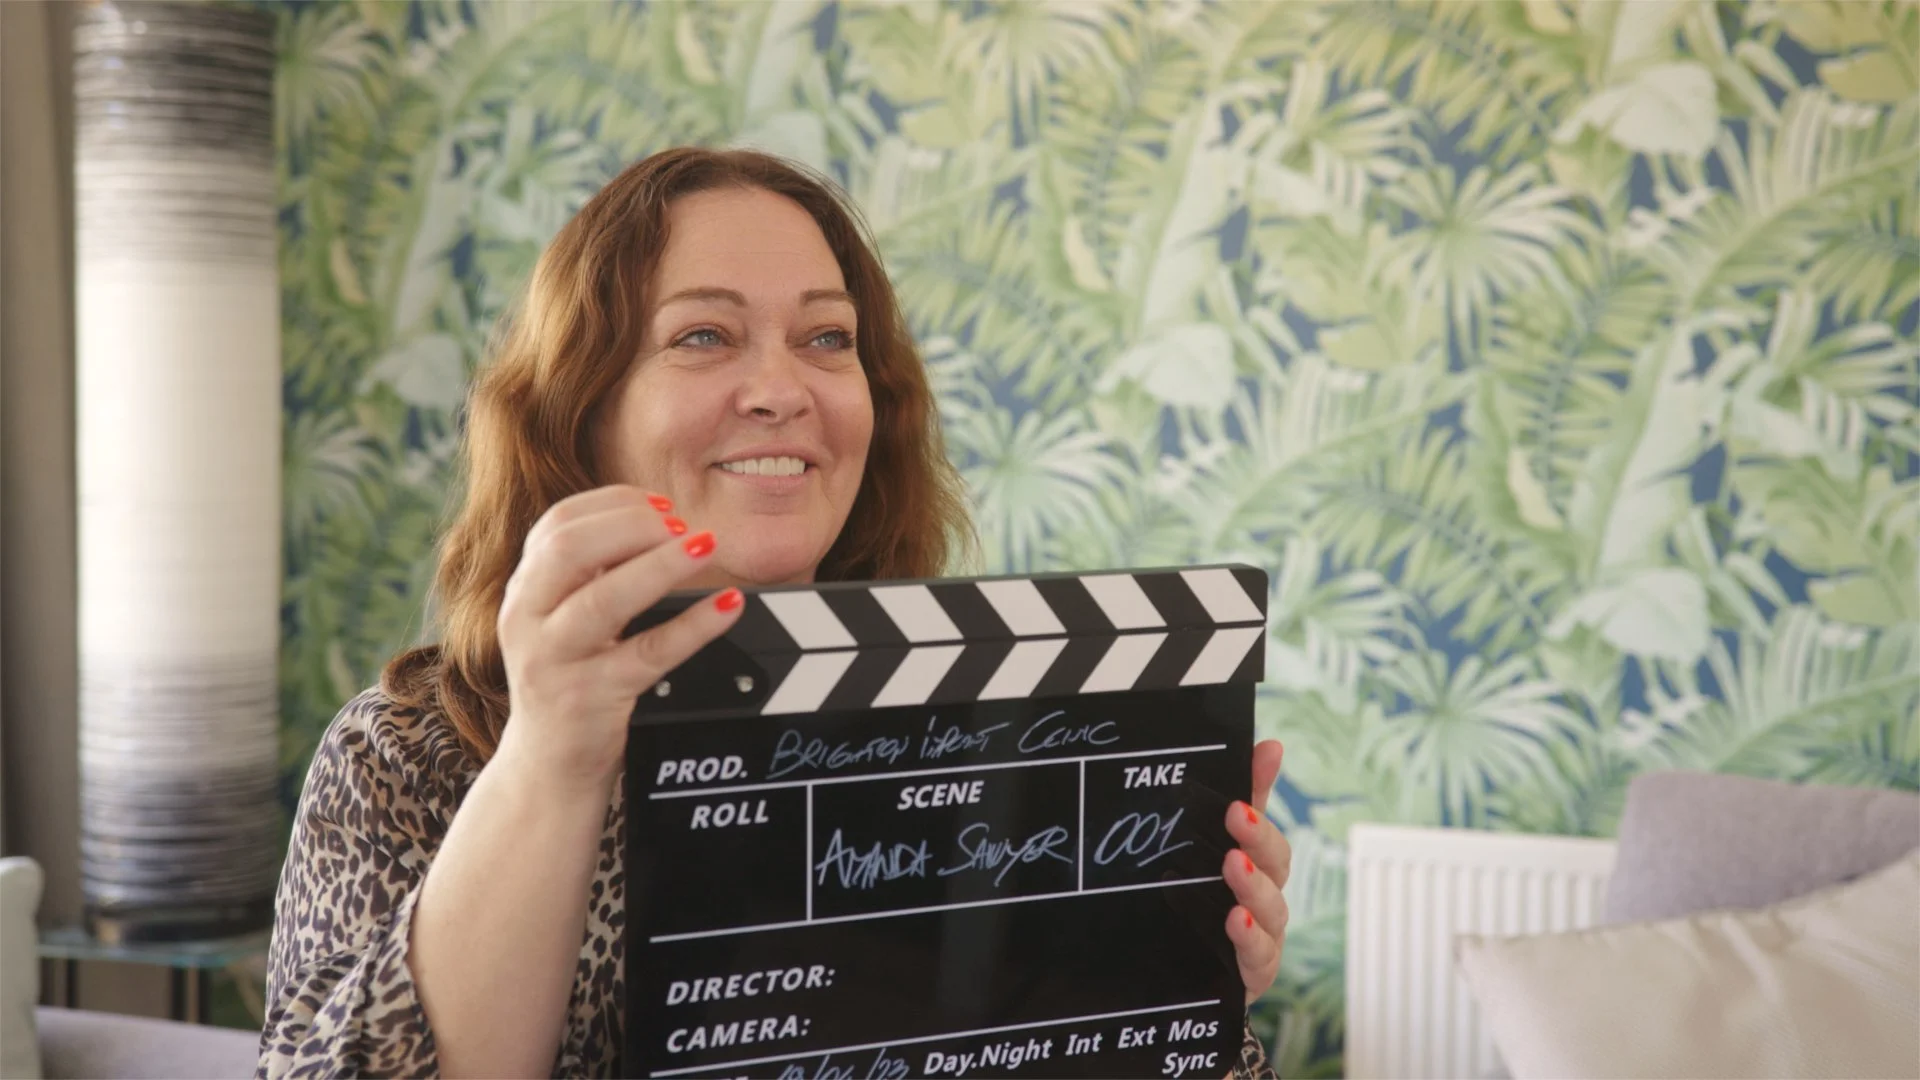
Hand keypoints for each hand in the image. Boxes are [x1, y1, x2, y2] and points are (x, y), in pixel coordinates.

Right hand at [492, 485, 743, 784]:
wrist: (545, 768)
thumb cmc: (566, 681)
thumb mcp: (559, 620)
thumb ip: (590, 574)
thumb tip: (661, 521)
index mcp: (523, 590)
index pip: (559, 524)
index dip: (614, 505)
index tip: (663, 506)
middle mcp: (527, 619)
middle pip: (570, 549)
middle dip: (632, 526)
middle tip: (683, 527)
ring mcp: (554, 660)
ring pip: (605, 598)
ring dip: (662, 565)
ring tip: (706, 546)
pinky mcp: (591, 697)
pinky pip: (650, 654)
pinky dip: (695, 625)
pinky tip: (727, 606)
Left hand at [1223, 739, 1289, 1006]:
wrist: (1171, 980)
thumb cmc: (1197, 908)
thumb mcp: (1204, 848)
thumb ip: (1238, 800)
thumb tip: (1268, 744)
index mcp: (1254, 864)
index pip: (1264, 823)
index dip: (1263, 790)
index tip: (1259, 759)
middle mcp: (1262, 899)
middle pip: (1276, 864)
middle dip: (1258, 840)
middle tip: (1234, 816)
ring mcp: (1259, 937)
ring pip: (1273, 910)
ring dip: (1255, 887)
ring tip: (1233, 867)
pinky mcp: (1249, 975)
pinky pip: (1260, 958)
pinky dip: (1251, 939)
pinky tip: (1234, 920)